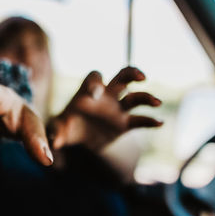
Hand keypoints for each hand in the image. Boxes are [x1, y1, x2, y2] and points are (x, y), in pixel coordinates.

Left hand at [48, 67, 162, 150]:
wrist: (80, 139)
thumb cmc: (67, 128)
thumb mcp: (59, 129)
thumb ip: (56, 131)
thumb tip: (54, 141)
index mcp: (88, 92)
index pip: (94, 78)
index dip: (95, 82)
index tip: (96, 93)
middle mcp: (106, 97)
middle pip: (122, 77)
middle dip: (131, 73)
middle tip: (141, 76)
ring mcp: (117, 109)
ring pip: (135, 97)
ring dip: (146, 97)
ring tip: (156, 102)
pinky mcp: (125, 124)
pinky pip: (140, 120)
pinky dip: (150, 121)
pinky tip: (160, 123)